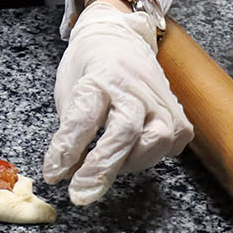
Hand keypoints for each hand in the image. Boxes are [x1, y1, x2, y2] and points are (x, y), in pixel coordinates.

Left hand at [42, 4, 192, 205]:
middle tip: (80, 194)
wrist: (120, 39)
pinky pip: (170, 147)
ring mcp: (161, 100)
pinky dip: (150, 157)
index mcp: (100, 76)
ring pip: (155, 141)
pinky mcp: (179, 116)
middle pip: (125, 131)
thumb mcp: (68, 89)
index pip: (85, 116)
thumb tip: (65, 173)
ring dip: (128, 163)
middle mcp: (134, 87)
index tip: (53, 174)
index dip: (68, 148)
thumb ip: (70, 130)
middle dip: (102, 167)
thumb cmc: (89, 67)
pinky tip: (132, 153)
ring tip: (106, 165)